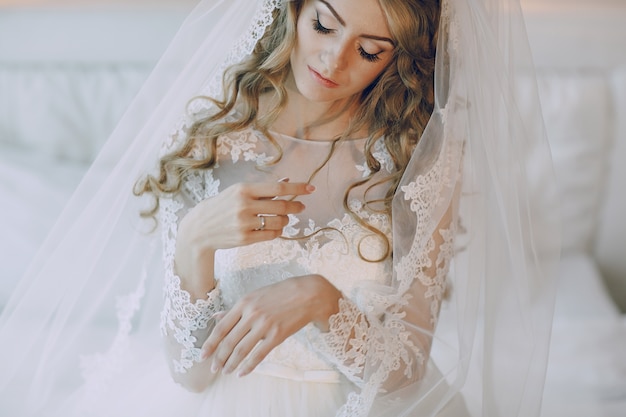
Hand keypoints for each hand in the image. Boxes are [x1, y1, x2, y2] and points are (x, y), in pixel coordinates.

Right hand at [180, 180, 313, 250]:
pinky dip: (278, 232)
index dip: (298, 188)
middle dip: (296, 206)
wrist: (200, 228)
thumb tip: (286, 181)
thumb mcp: (238, 191)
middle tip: (301, 207)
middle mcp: (244, 205)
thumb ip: (262, 188)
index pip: (278, 188)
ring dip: (286, 220)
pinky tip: (275, 228)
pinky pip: (271, 235)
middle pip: (281, 206)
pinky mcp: (245, 239)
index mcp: (244, 189)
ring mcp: (244, 223)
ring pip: (279, 222)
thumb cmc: (222, 206)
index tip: (311, 188)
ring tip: (284, 218)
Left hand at [201, 274, 340, 376]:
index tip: (202, 355)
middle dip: (219, 358)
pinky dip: (249, 366)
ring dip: (231, 364)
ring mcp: (265, 325)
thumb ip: (235, 309)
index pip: (221, 327)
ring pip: (242, 349)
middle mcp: (252, 314)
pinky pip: (259, 354)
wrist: (307, 294)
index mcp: (244, 303)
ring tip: (226, 372)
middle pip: (229, 341)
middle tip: (213, 369)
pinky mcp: (277, 335)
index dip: (210, 343)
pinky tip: (242, 372)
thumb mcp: (255, 296)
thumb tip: (215, 317)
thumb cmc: (280, 293)